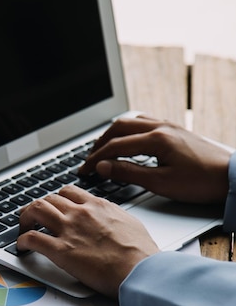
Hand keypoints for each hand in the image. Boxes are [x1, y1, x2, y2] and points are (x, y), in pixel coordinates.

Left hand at [17, 185, 158, 297]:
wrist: (140, 270)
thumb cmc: (141, 253)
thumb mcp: (130, 223)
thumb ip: (114, 217)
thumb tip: (110, 219)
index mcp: (97, 206)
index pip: (69, 192)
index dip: (57, 199)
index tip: (54, 206)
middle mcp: (80, 213)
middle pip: (49, 199)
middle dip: (37, 207)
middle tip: (33, 217)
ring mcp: (69, 230)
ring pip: (36, 210)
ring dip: (25, 217)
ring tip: (23, 227)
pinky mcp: (61, 251)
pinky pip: (32, 238)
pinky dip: (22, 240)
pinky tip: (22, 246)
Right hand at [79, 116, 230, 202]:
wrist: (231, 177)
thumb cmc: (201, 182)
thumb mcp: (161, 183)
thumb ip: (129, 173)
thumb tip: (104, 168)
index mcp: (156, 139)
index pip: (115, 146)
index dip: (96, 159)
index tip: (84, 171)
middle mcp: (161, 127)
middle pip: (119, 128)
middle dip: (100, 144)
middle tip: (89, 160)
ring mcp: (169, 126)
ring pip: (131, 122)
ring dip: (113, 134)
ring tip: (103, 148)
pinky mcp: (175, 130)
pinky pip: (145, 122)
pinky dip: (129, 129)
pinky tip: (127, 139)